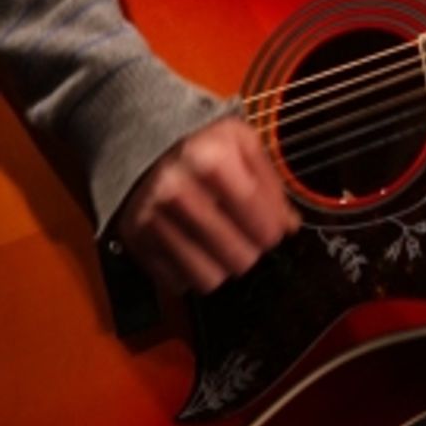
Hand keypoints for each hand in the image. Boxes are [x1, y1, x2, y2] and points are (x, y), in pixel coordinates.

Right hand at [112, 113, 299, 293]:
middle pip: (236, 255)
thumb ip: (270, 182)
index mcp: (208, 159)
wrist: (142, 147)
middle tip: (249, 240)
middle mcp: (176, 190)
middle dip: (250, 251)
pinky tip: (196, 247)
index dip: (270, 229)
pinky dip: (192, 271)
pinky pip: (179, 282)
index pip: (252, 210)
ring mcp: (152, 220)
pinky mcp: (136, 243)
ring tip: (224, 246)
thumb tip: (288, 224)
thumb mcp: (242, 143)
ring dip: (223, 266)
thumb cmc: (201, 148)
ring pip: (209, 278)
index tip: (273, 234)